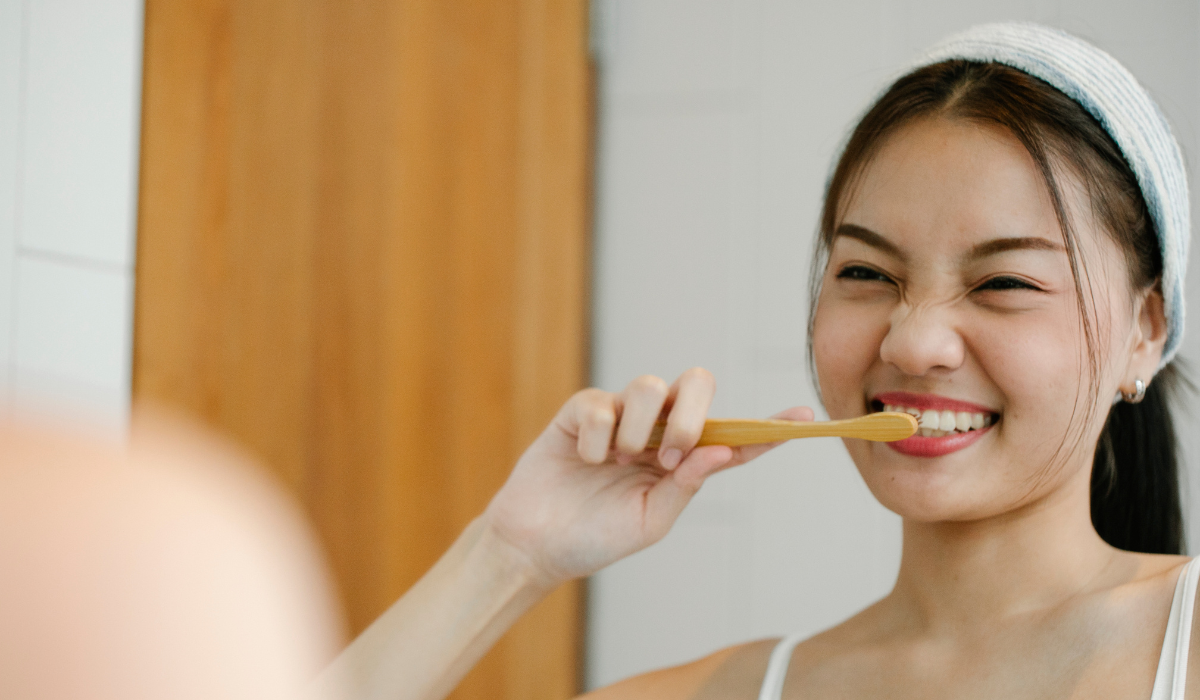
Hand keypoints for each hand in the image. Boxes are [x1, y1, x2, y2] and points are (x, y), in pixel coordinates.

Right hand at [481, 368, 811, 586]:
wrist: (535, 545)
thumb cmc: (595, 537)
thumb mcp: (650, 521)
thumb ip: (686, 484)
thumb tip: (723, 449)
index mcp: (682, 460)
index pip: (732, 436)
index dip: (769, 426)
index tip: (806, 417)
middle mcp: (656, 431)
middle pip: (696, 384)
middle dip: (691, 413)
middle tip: (671, 453)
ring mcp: (620, 417)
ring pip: (650, 385)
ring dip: (641, 427)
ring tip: (620, 459)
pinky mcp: (582, 411)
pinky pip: (602, 402)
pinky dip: (597, 436)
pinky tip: (586, 460)